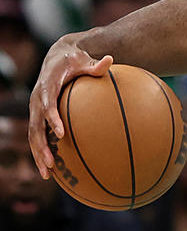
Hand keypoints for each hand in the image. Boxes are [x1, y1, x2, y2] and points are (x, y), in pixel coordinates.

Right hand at [28, 36, 112, 178]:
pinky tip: (51, 168)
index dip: (52, 118)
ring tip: (48, 173)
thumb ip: (96, 64)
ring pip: (32, 135)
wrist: (55, 57)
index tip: (60, 133)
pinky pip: (37, 135)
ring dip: (38, 154)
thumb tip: (111, 59)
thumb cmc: (73, 60)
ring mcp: (35, 108)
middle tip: (51, 162)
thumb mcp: (84, 60)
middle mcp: (37, 99)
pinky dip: (41, 151)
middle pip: (35, 125)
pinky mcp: (37, 115)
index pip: (47, 103)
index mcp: (47, 85)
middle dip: (41, 145)